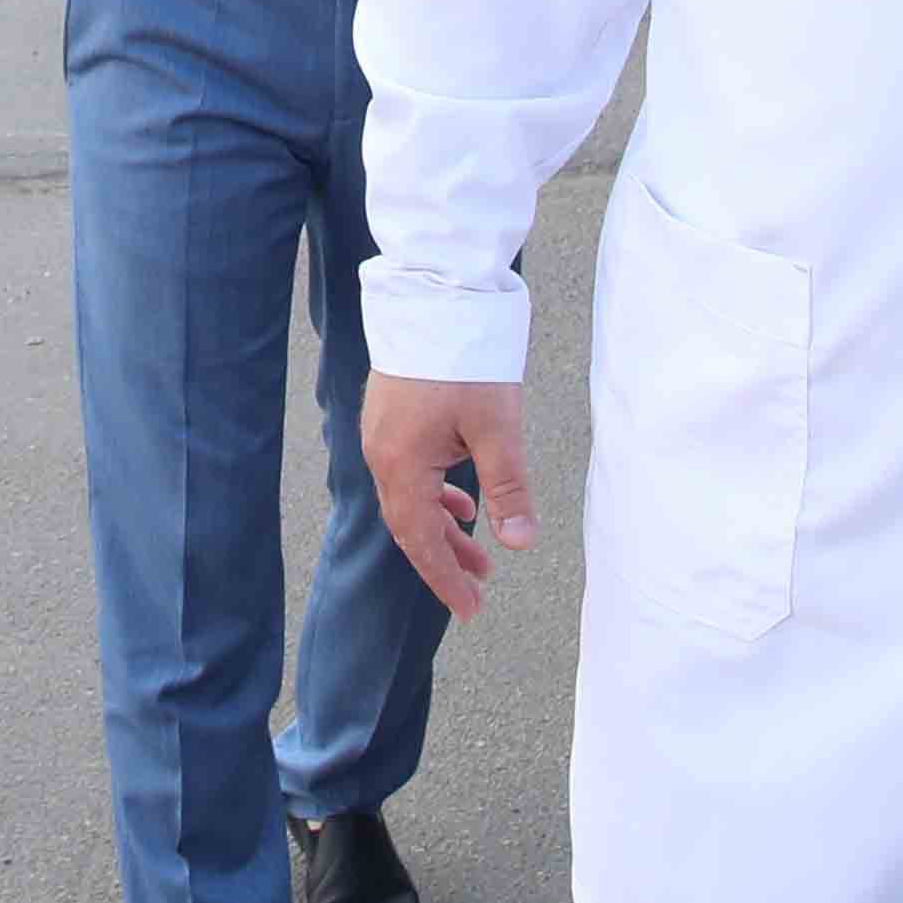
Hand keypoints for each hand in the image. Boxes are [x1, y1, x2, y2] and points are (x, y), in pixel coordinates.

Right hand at [362, 373, 534, 621]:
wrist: (435, 293)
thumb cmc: (465, 357)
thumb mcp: (496, 427)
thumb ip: (507, 488)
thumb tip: (519, 542)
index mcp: (402, 464)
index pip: (420, 540)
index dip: (445, 578)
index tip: (469, 609)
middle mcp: (382, 454)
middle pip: (410, 524)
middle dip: (444, 558)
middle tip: (478, 588)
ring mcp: (382, 434)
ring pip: (410, 498)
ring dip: (443, 527)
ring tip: (478, 551)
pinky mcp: (391, 416)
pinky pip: (408, 473)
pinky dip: (435, 495)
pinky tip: (461, 498)